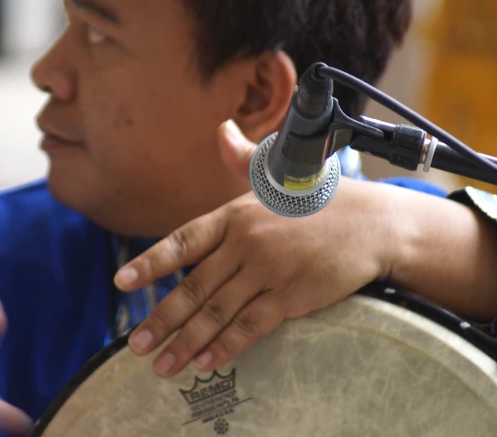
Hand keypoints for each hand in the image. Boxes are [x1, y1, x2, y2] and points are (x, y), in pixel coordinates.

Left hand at [114, 121, 496, 379]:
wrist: (374, 224)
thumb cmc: (321, 200)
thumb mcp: (277, 175)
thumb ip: (241, 158)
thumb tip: (221, 130)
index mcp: (235, 215)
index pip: (183, 241)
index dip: (151, 264)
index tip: (122, 283)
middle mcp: (246, 243)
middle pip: (193, 286)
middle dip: (161, 319)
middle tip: (135, 346)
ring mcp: (268, 271)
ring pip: (217, 312)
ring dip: (186, 342)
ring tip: (162, 366)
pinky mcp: (291, 296)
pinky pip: (250, 326)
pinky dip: (226, 347)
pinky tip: (206, 363)